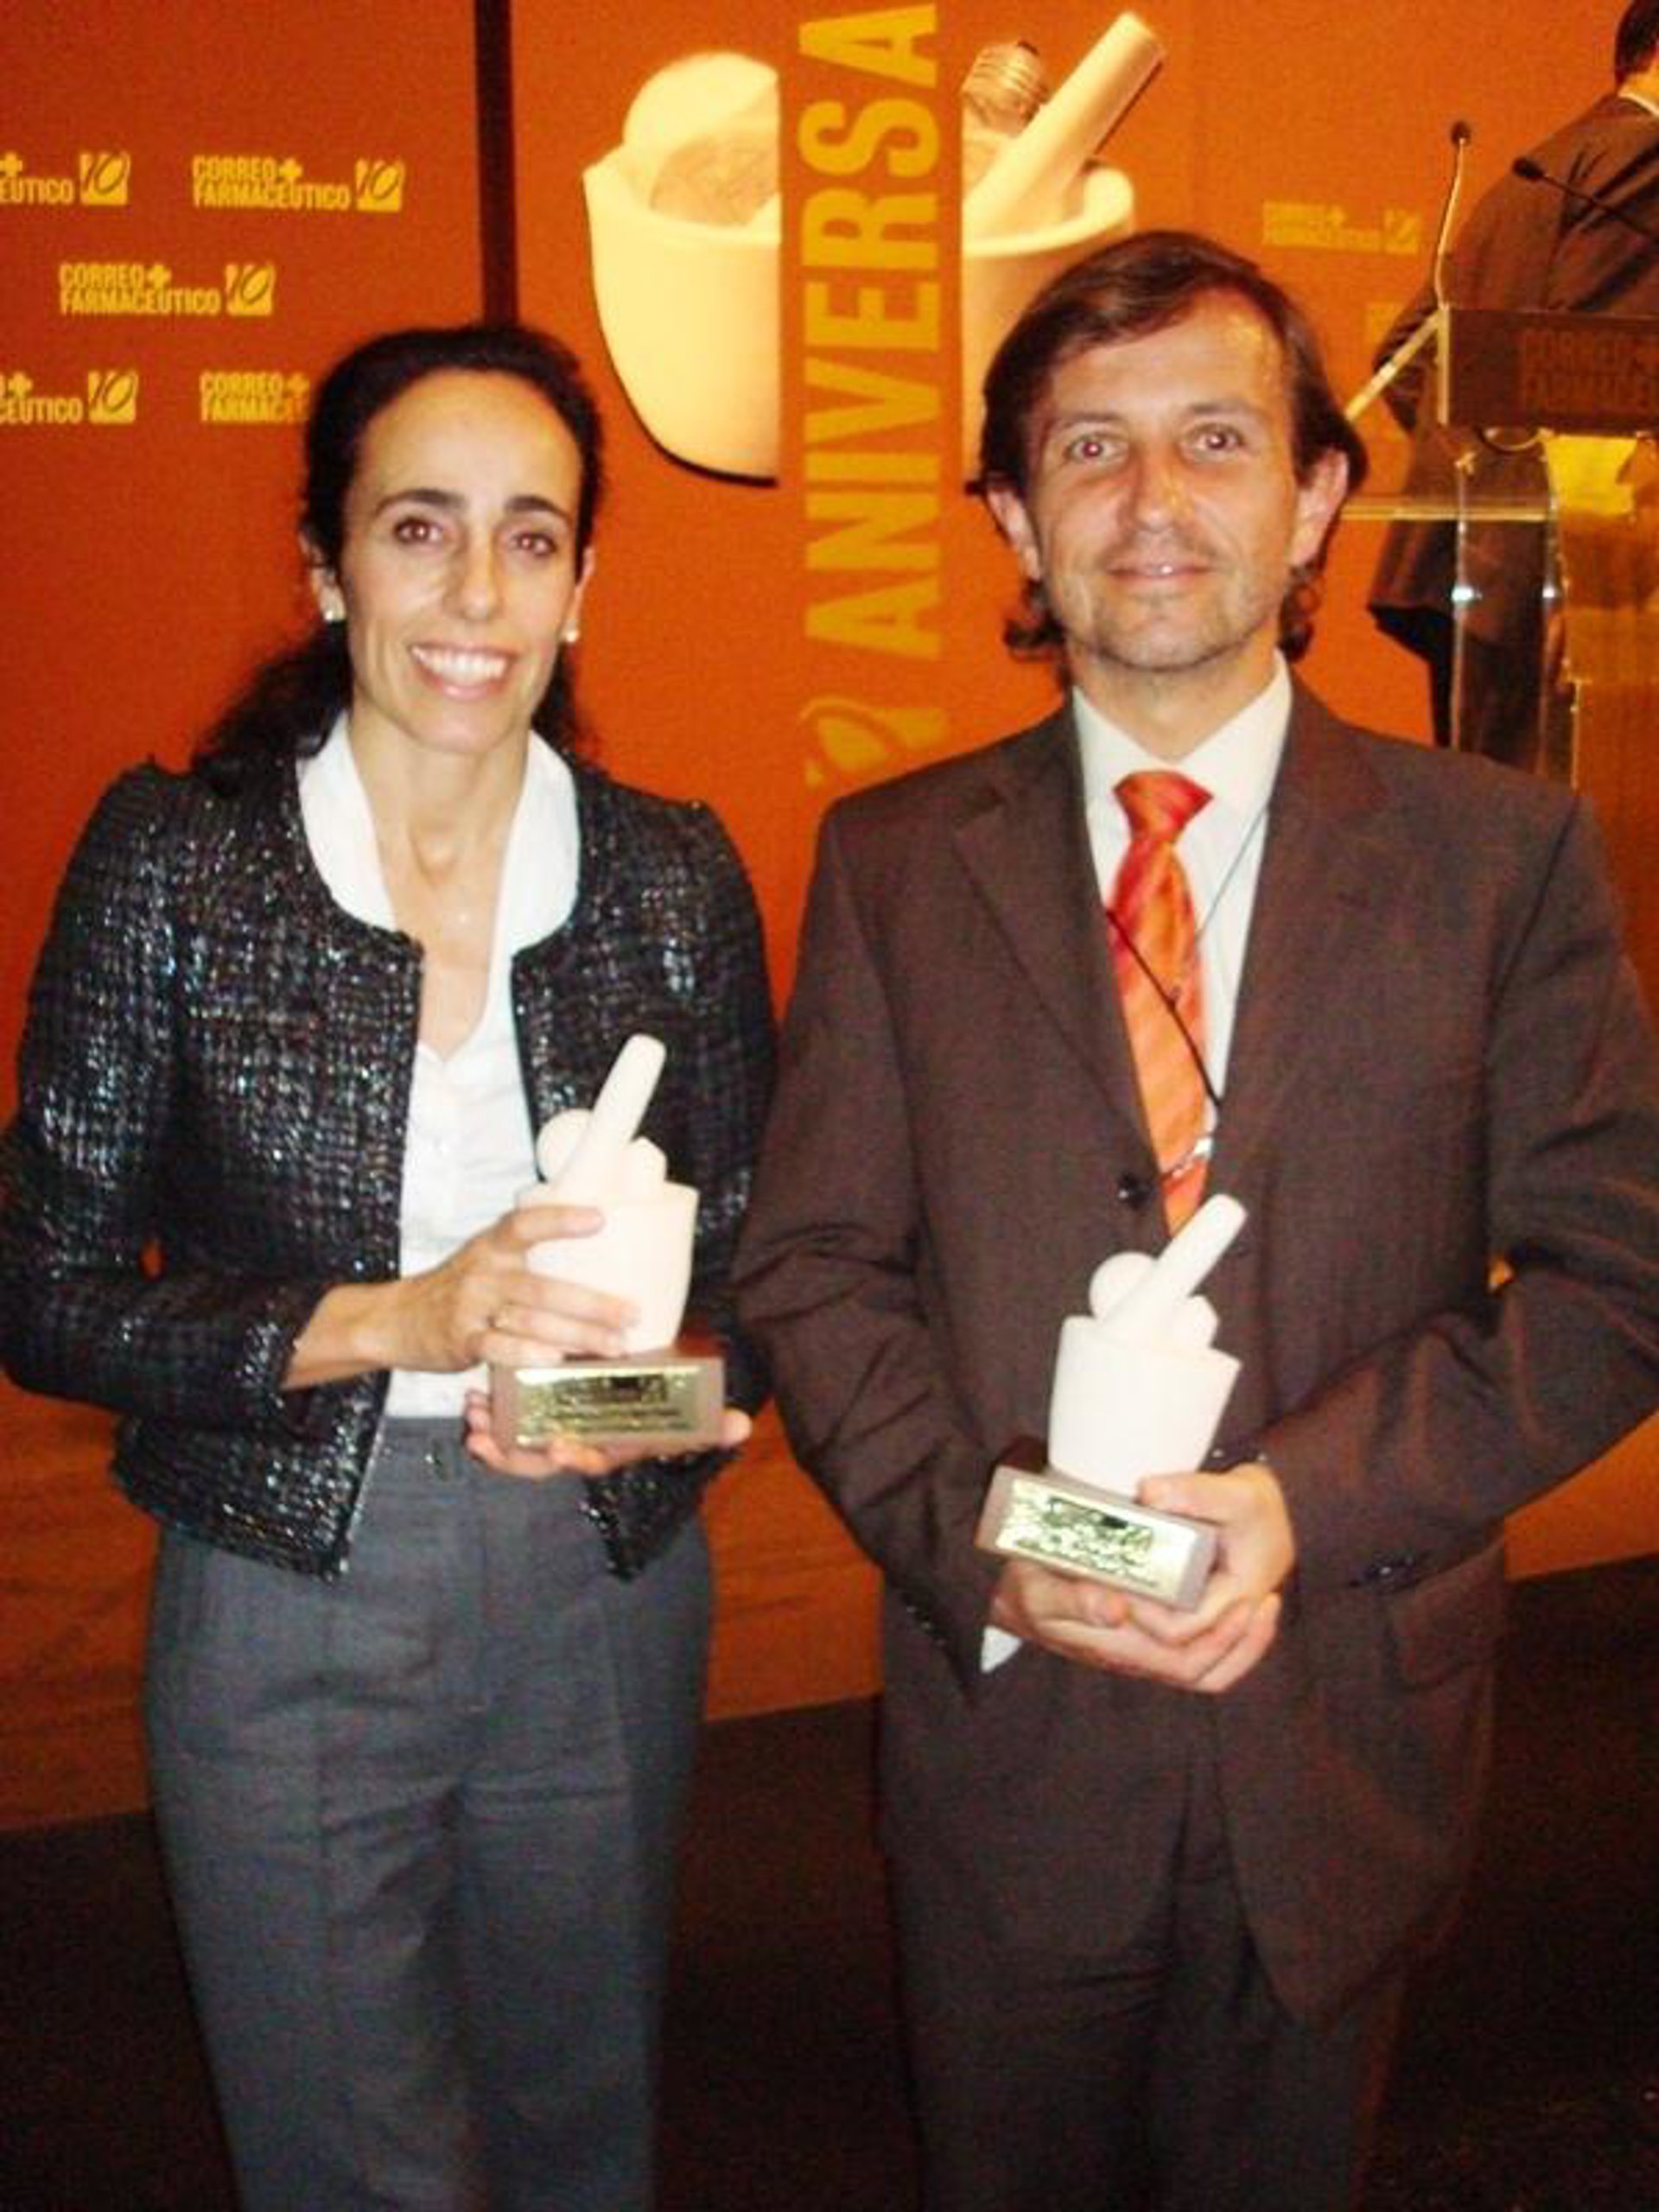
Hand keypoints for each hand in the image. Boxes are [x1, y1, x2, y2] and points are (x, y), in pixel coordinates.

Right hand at [283, 1203, 633, 1389]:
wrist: (397, 1318)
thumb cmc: (460, 1287)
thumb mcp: (488, 1256)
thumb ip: (530, 1253)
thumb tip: (600, 1248)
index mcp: (494, 1245)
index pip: (527, 1223)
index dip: (561, 1219)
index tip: (600, 1218)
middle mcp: (484, 1271)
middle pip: (543, 1286)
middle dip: (593, 1303)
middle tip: (632, 1314)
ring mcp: (471, 1307)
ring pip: (529, 1320)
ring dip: (576, 1335)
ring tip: (614, 1345)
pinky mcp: (461, 1340)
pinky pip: (497, 1347)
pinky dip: (527, 1353)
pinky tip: (557, 1359)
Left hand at [462, 1388, 752, 1481]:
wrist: (644, 1388)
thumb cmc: (664, 1404)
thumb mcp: (686, 1410)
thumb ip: (711, 1421)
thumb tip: (745, 1425)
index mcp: (617, 1447)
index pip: (598, 1461)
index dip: (577, 1458)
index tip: (559, 1446)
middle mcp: (585, 1447)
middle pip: (547, 1463)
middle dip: (516, 1457)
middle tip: (488, 1437)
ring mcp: (560, 1436)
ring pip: (521, 1451)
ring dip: (495, 1439)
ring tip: (474, 1417)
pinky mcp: (542, 1420)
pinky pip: (511, 1433)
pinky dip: (491, 1422)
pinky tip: (472, 1401)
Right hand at [989, 1461, 1293, 1693]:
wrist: (1002, 1594)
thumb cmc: (1021, 1588)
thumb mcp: (1038, 1589)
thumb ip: (1072, 1599)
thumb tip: (1115, 1608)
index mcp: (1118, 1648)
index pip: (1187, 1664)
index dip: (1225, 1642)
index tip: (1251, 1602)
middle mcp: (1134, 1658)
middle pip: (1204, 1672)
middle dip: (1243, 1643)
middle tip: (1269, 1600)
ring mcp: (1138, 1649)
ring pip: (1201, 1666)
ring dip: (1237, 1642)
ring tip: (1264, 1603)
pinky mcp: (1139, 1634)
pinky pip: (1190, 1649)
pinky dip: (1218, 1633)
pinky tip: (1231, 1602)